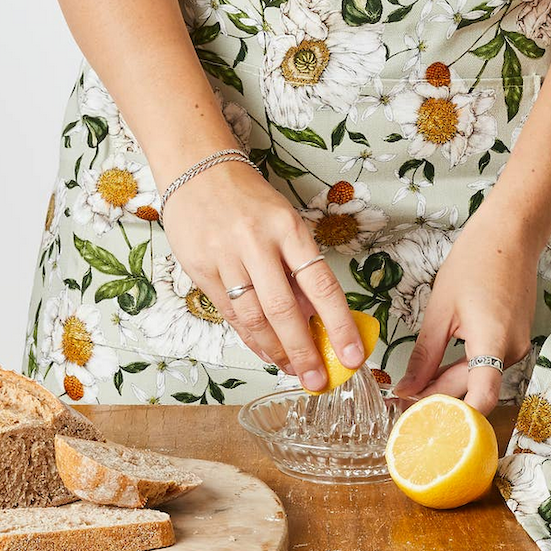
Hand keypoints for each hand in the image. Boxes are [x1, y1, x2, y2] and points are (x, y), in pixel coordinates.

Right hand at [161, 161, 362, 389]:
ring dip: (275, 350)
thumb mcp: (284, 222)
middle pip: (284, 309)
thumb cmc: (249, 199)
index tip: (353, 355)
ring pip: (253, 317)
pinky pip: (229, 312)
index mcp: (288, 228)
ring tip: (291, 368)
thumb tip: (316, 317)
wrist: (198, 169)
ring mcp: (225, 257)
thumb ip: (297, 267)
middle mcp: (257, 243)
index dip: (339, 324)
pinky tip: (264, 350)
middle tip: (317, 380)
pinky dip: (249, 336)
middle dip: (303, 351)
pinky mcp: (200, 268)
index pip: (321, 284)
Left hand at [393, 200, 539, 413]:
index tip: (421, 421)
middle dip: (438, 401)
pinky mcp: (515, 339)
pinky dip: (463, 370)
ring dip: (449, 385)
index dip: (453, 418)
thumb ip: (425, 355)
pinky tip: (437, 369)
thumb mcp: (440, 310)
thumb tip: (406, 389)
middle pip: (473, 390)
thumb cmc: (475, 262)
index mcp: (494, 342)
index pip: (482, 399)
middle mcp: (512, 351)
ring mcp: (517, 346)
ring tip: (413, 388)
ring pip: (479, 378)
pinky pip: (487, 364)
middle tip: (400, 405)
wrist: (510, 234)